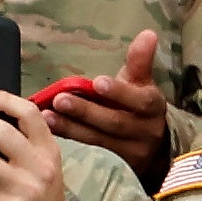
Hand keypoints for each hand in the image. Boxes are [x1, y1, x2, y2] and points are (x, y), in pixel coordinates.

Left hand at [33, 26, 165, 165]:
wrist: (154, 146)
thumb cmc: (138, 105)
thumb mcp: (142, 82)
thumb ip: (140, 60)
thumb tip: (148, 33)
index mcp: (152, 106)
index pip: (139, 100)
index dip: (119, 92)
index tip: (97, 82)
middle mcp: (145, 131)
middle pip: (115, 123)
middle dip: (86, 112)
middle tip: (60, 99)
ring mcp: (131, 152)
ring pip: (100, 140)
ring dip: (72, 128)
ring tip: (47, 116)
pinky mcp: (115, 166)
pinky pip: (91, 153)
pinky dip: (70, 141)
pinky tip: (49, 131)